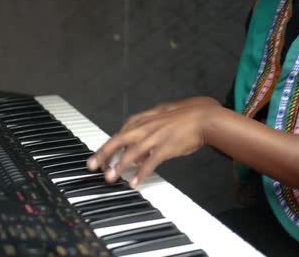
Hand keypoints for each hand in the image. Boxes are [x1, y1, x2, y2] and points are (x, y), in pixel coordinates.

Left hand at [87, 96, 220, 186]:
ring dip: (119, 166)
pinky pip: (150, 162)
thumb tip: (137, 154)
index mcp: (146, 119)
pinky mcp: (167, 146)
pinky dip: (140, 172)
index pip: (121, 132)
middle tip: (92, 166)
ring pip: (131, 152)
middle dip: (104, 153)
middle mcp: (147, 126)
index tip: (101, 156)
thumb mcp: (163, 120)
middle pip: (119, 139)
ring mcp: (156, 136)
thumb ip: (148, 134)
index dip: (109, 145)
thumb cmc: (187, 117)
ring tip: (109, 177)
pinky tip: (134, 182)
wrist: (206, 117)